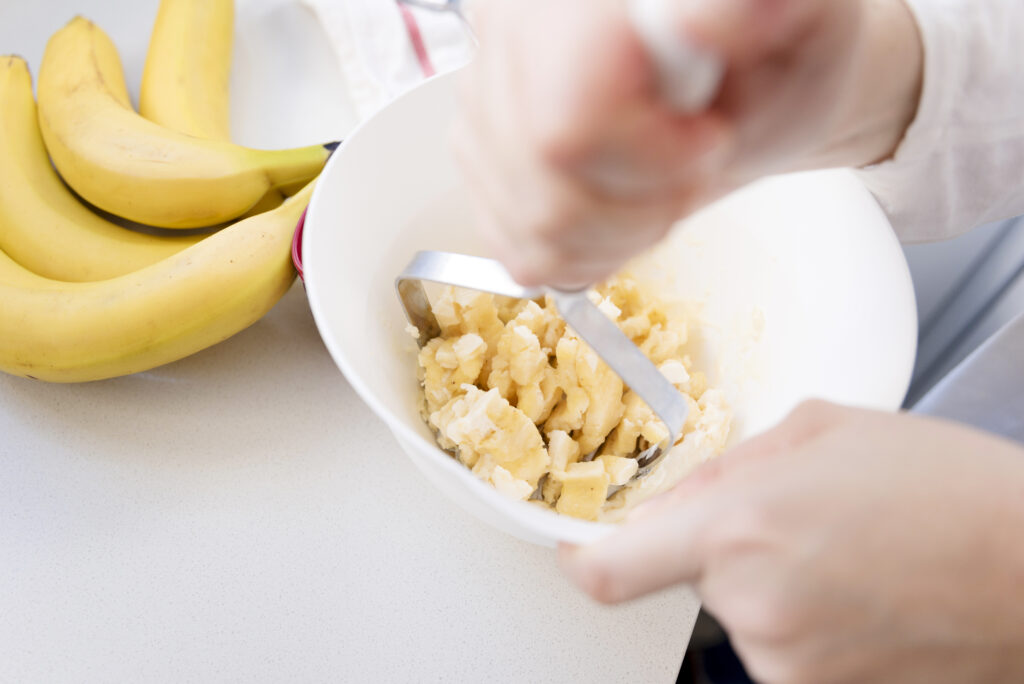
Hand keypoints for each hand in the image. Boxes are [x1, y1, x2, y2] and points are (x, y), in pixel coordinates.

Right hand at [454, 0, 921, 285]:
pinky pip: (513, 244)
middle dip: (635, 204)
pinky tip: (618, 210)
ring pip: (528, 222)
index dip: (646, 159)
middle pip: (541, 180)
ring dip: (613, 233)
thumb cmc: (780, 56)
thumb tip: (699, 17)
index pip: (564, 124)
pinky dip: (581, 250)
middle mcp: (508, 32)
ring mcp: (485, 98)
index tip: (704, 139)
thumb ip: (750, 12)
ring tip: (659, 187)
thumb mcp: (797, 20)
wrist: (758, 86)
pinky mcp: (484, 155)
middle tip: (689, 167)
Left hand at [559, 402, 1023, 682]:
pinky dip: (807, 620)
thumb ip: (731, 466)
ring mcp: (788, 665)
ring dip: (773, 584)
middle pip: (691, 576)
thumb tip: (677, 502)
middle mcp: (752, 607)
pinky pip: (784, 649)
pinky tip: (863, 592)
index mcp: (739, 528)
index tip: (574, 545)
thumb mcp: (825, 432)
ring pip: (743, 613)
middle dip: (727, 546)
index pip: (610, 571)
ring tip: (848, 555)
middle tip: (798, 521)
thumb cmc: (948, 491)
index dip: (579, 558)